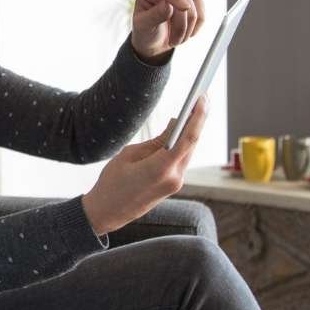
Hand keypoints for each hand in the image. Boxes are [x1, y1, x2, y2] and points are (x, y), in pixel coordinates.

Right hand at [81, 96, 207, 234]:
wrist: (107, 212)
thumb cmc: (112, 182)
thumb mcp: (130, 154)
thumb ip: (157, 141)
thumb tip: (175, 125)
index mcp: (161, 168)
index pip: (188, 138)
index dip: (198, 116)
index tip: (203, 97)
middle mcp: (174, 177)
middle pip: (191, 143)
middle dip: (197, 120)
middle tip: (200, 98)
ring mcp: (175, 183)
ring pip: (188, 151)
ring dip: (190, 132)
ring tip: (193, 110)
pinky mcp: (172, 185)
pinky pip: (181, 159)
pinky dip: (183, 144)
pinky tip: (182, 131)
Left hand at [131, 0, 205, 60]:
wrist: (155, 41)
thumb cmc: (145, 31)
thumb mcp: (144, 27)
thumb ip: (154, 15)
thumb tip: (167, 4)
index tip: (185, 8)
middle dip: (180, 20)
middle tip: (172, 41)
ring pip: (192, 4)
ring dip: (187, 27)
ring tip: (175, 39)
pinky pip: (201, 12)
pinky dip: (195, 27)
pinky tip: (185, 33)